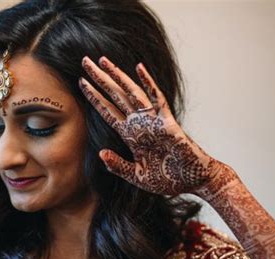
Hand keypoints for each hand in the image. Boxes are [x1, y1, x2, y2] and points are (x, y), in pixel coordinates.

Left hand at [79, 56, 216, 195]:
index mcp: (130, 135)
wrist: (192, 182)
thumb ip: (118, 165)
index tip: (81, 82)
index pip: (107, 111)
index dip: (94, 97)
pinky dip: (148, 83)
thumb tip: (101, 153)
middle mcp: (138, 123)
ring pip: (130, 93)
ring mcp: (152, 120)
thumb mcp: (136, 176)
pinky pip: (157, 99)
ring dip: (116, 76)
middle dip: (99, 78)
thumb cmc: (167, 179)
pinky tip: (138, 68)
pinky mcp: (167, 122)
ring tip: (102, 60)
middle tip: (84, 61)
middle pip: (114, 96)